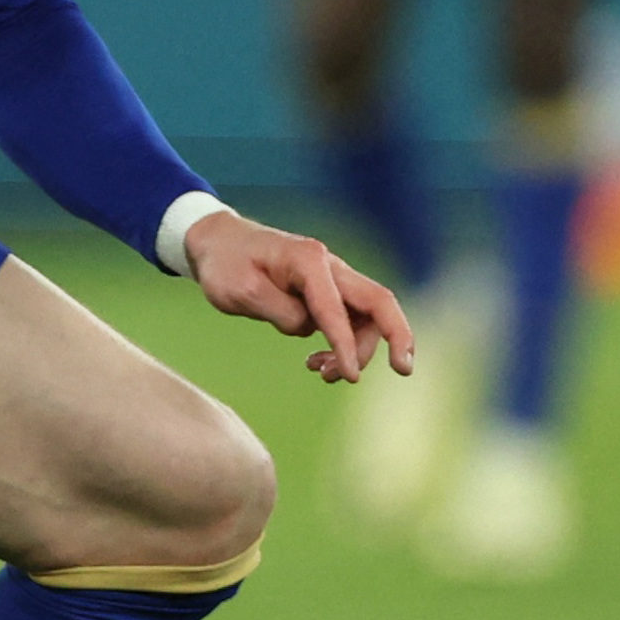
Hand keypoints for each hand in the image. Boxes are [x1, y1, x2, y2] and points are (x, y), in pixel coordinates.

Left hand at [182, 209, 413, 385]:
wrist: (217, 243)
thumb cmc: (225, 264)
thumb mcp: (240, 291)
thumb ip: (279, 311)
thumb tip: (309, 329)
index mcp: (308, 261)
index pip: (337, 309)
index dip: (348, 345)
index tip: (350, 376)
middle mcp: (328, 266)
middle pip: (379, 301)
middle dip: (398, 335)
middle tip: (401, 370)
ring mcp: (330, 278)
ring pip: (366, 317)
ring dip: (357, 349)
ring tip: (321, 373)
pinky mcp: (325, 292)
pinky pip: (348, 321)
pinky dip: (342, 345)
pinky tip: (316, 362)